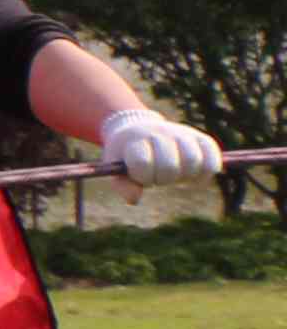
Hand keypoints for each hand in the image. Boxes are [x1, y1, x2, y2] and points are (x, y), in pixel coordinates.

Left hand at [104, 107, 226, 185]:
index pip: (143, 164)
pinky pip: (212, 157)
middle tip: (158, 176)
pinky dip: (207, 171)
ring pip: (193, 161)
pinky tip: (195, 176)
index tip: (139, 175)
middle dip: (163, 179)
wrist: (139, 130)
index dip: (142, 177)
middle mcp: (160, 133)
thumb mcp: (115, 168)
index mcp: (136, 140)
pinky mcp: (201, 139)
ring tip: (175, 174)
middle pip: (170, 166)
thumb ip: (122, 185)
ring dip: (184, 176)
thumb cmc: (127, 156)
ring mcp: (182, 133)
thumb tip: (135, 199)